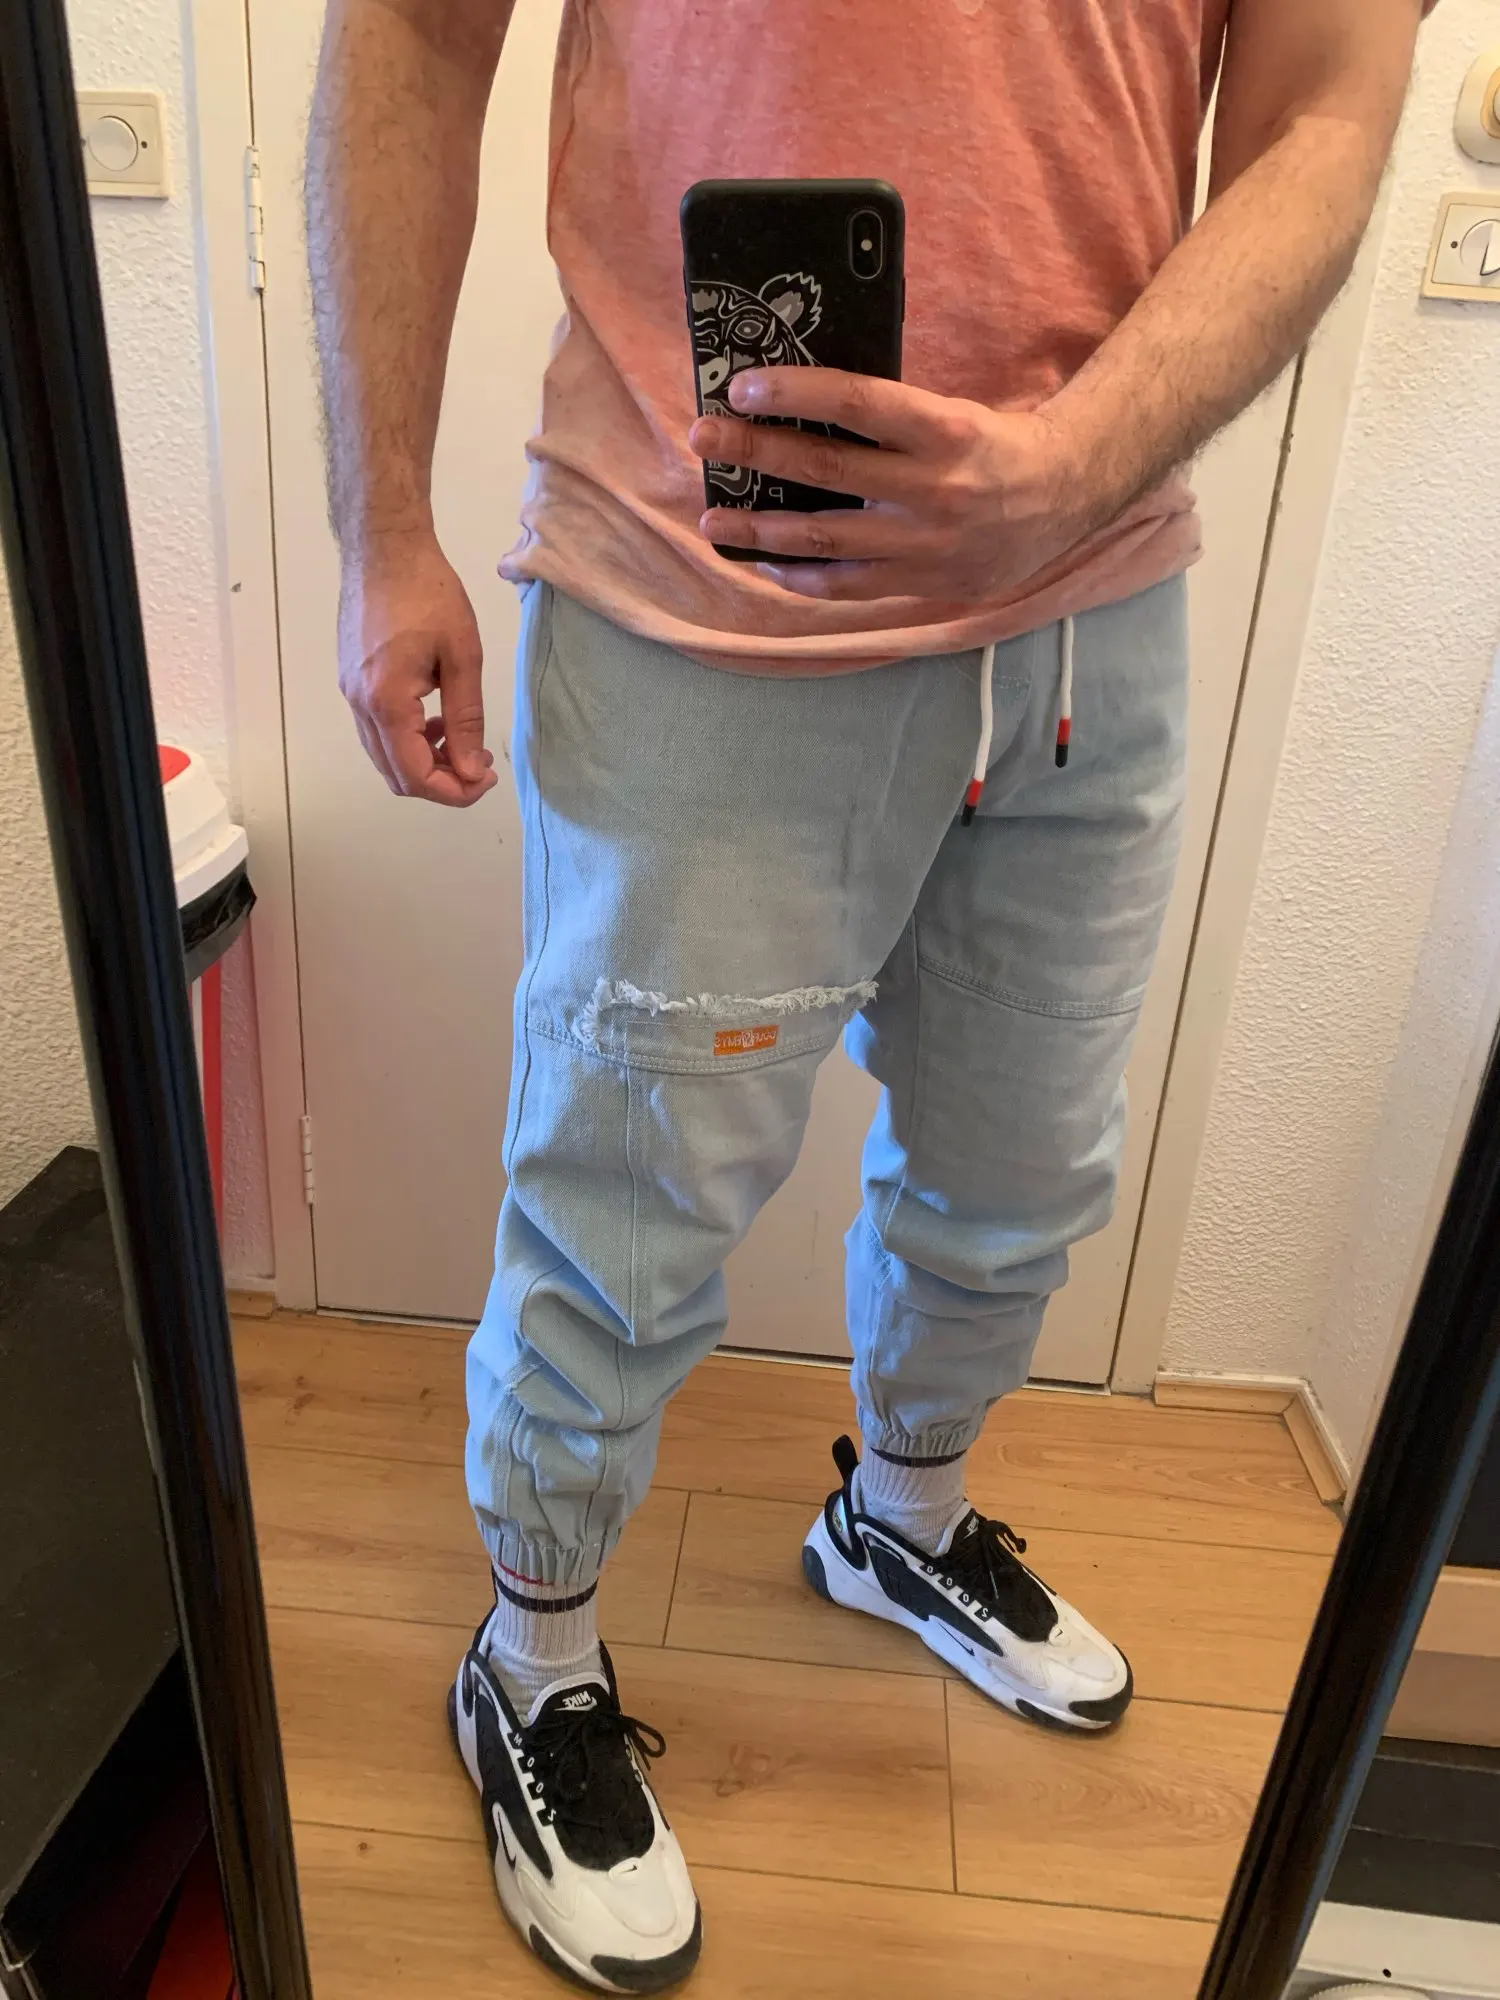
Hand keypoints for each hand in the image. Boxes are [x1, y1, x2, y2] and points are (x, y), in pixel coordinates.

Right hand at [338, 532, 497, 806]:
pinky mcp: (350, 680)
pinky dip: (407, 739)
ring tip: (460, 740)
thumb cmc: (428, 593)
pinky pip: (377, 731)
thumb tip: (471, 770)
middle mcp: (359, 705)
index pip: (415, 776)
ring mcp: (350, 693)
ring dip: (423, 761)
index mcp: (386, 702)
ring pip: (384, 756)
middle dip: (441, 782)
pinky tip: (434, 718)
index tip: (487, 779)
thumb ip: (466, 720)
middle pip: (396, 775)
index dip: (455, 791)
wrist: (384, 549)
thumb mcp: (462, 657)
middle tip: (479, 766)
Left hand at [688, 370, 1099, 604]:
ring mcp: (924, 544)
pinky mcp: (922, 584)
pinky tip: (765, 562)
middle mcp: (933, 489)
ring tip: (712, 521)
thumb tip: (801, 406)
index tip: (744, 385)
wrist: (1065, 499)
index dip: (796, 394)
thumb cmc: (995, 446)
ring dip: (758, 531)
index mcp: (945, 429)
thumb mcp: (952, 413)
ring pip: (823, 539)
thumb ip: (889, 419)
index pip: (858, 403)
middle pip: (825, 471)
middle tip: (704, 438)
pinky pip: (846, 586)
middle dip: (755, 452)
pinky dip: (799, 576)